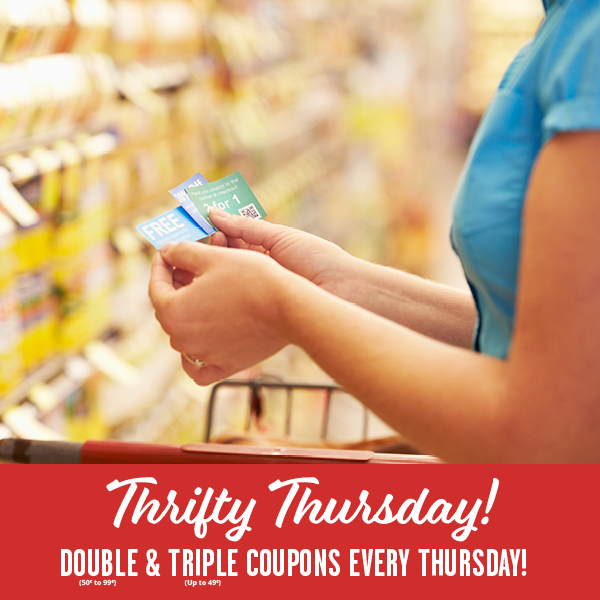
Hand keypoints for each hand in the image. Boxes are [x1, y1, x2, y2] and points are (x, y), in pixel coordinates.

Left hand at [149, 241, 289, 385]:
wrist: (288, 307)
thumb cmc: (251, 279)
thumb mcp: (212, 257)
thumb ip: (182, 252)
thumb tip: (166, 251)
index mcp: (173, 312)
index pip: (156, 287)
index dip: (160, 266)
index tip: (166, 254)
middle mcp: (182, 339)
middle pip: (169, 311)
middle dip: (174, 288)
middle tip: (185, 269)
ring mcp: (203, 356)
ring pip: (183, 336)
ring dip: (187, 315)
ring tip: (202, 296)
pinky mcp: (224, 367)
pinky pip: (199, 368)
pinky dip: (195, 356)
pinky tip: (202, 340)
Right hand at [208, 207, 354, 297]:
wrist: (343, 290)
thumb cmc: (318, 259)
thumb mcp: (279, 237)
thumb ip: (245, 227)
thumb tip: (213, 212)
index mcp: (266, 251)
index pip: (233, 239)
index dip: (216, 231)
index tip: (200, 224)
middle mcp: (258, 272)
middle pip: (226, 258)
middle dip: (212, 248)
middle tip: (203, 240)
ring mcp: (256, 292)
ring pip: (225, 278)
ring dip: (214, 266)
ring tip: (206, 256)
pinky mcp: (255, 311)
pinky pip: (232, 299)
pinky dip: (219, 288)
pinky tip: (209, 280)